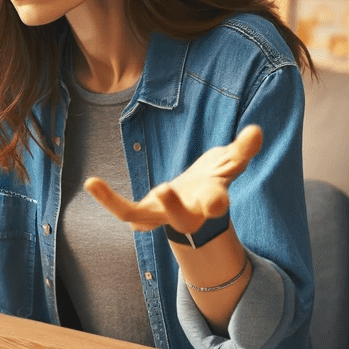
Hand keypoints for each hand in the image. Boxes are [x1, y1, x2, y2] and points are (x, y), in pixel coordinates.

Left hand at [85, 124, 262, 232]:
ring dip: (117, 205)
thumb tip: (256, 131)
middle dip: (174, 206)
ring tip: (93, 184)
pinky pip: (124, 210)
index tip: (216, 202)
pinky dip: (107, 200)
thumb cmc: (214, 179)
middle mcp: (187, 214)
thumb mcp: (230, 162)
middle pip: (181, 217)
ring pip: (141, 217)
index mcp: (211, 201)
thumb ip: (243, 149)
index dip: (215, 203)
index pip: (216, 204)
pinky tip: (91, 183)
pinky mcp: (145, 213)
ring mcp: (162, 216)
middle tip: (164, 188)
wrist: (197, 202)